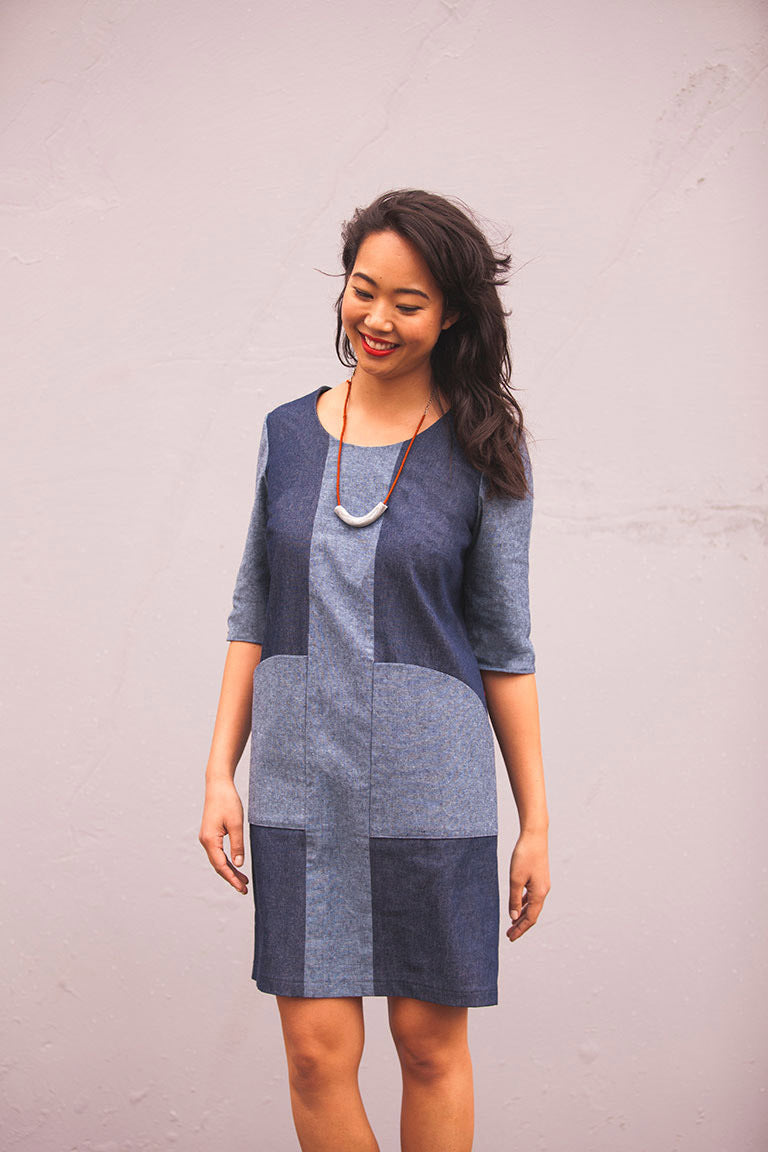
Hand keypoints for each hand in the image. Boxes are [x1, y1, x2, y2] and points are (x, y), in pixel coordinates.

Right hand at [199, 779, 248, 893]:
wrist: (218, 785)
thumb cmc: (227, 801)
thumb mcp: (236, 823)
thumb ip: (237, 844)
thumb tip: (239, 863)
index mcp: (210, 840)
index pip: (221, 866)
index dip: (232, 878)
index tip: (242, 888)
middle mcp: (205, 841)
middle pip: (218, 866)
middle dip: (231, 878)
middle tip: (244, 889)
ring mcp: (207, 838)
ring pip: (218, 860)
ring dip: (230, 870)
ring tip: (243, 880)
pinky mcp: (210, 834)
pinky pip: (218, 853)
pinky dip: (227, 861)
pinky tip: (235, 865)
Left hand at [506, 828, 549, 941]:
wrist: (535, 836)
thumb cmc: (524, 856)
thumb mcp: (515, 879)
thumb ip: (514, 898)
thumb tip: (513, 917)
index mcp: (539, 894)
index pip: (530, 918)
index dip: (520, 929)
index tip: (510, 937)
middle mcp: (543, 891)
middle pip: (532, 914)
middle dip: (521, 925)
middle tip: (509, 935)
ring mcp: (542, 884)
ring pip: (532, 905)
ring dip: (522, 915)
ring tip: (512, 923)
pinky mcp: (539, 877)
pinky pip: (532, 896)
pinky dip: (524, 903)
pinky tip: (517, 905)